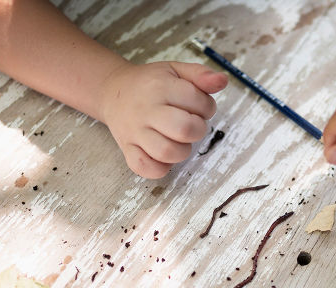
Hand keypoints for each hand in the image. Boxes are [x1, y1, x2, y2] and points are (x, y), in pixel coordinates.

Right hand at [98, 62, 227, 178]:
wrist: (113, 92)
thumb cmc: (151, 83)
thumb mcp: (176, 71)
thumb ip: (201, 75)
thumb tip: (222, 81)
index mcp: (161, 87)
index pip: (197, 102)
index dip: (207, 107)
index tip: (198, 106)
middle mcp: (146, 110)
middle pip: (184, 129)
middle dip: (197, 130)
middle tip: (191, 124)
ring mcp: (135, 132)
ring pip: (167, 152)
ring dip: (182, 150)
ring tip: (178, 139)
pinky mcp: (127, 149)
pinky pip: (145, 168)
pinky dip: (159, 168)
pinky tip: (163, 156)